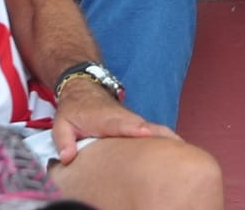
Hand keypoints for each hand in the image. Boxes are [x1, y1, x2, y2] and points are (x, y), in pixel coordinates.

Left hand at [50, 79, 173, 163]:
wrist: (83, 86)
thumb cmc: (74, 108)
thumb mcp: (61, 123)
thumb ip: (63, 141)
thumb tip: (68, 158)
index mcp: (104, 118)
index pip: (119, 124)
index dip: (132, 128)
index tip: (143, 132)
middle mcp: (122, 118)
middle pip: (143, 126)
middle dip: (158, 135)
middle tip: (175, 146)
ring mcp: (132, 120)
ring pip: (152, 128)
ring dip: (167, 137)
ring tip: (183, 149)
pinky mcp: (137, 125)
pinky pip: (154, 131)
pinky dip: (166, 138)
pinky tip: (179, 148)